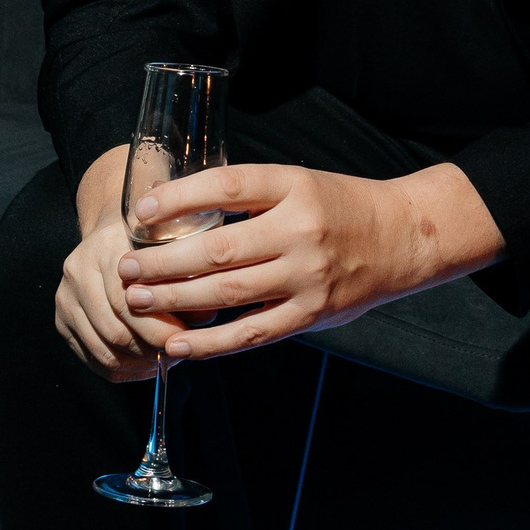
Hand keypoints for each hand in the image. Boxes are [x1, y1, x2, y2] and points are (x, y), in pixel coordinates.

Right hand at [56, 148, 173, 382]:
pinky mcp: (62, 320)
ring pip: (104, 350)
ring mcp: (66, 297)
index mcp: (106, 247)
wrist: (112, 235)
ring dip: (139, 363)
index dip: (159, 327)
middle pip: (115, 330)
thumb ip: (187, 277)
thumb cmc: (151, 241)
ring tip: (164, 360)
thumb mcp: (173, 244)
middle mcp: (79, 271)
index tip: (186, 337)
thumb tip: (204, 319)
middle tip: (177, 352)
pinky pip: (93, 359)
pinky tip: (145, 366)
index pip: (127, 301)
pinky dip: (123, 369)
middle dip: (151, 348)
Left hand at [117, 160, 503, 362]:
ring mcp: (307, 276)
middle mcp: (300, 230)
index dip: (178, 198)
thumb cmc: (340, 207)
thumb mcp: (298, 183)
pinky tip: (179, 345)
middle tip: (126, 268)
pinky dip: (212, 343)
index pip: (226, 186)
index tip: (140, 212)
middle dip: (163, 262)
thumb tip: (177, 214)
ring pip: (229, 292)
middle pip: (218, 248)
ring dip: (176, 299)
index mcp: (293, 186)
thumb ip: (249, 199)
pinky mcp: (311, 314)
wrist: (403, 238)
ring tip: (136, 302)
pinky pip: (253, 332)